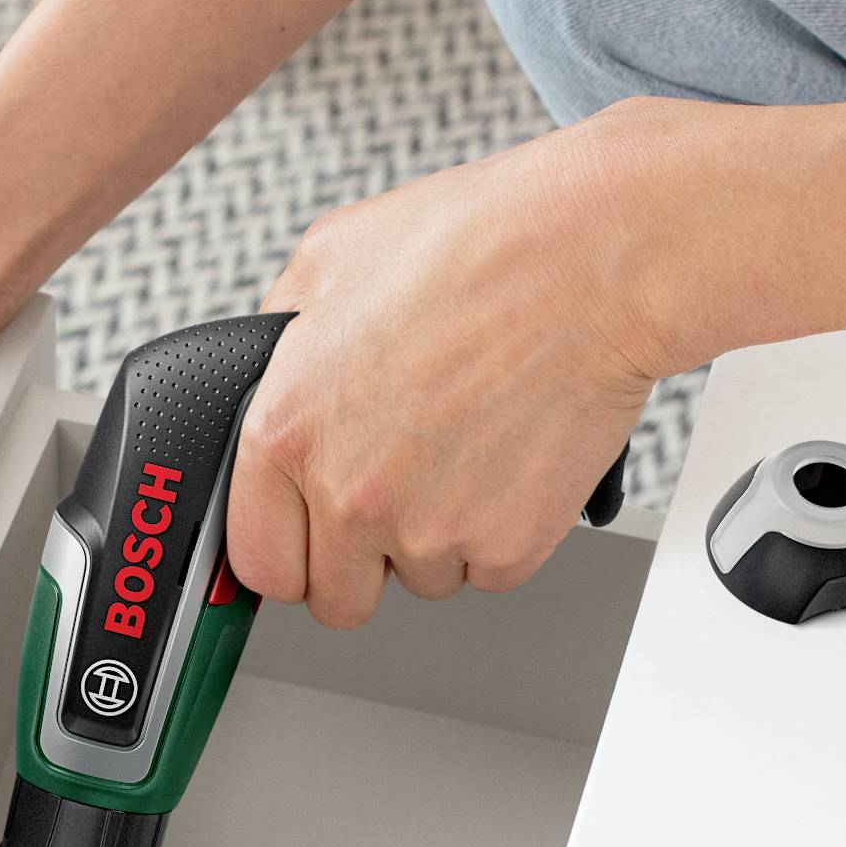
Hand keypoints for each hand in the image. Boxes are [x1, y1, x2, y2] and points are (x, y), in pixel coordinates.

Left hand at [228, 105, 687, 624]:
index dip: (287, 550)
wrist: (589, 262)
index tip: (307, 543)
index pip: (256, 560)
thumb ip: (283, 341)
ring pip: (422, 581)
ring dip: (439, 536)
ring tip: (468, 447)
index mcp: (285, 431)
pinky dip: (503, 532)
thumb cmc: (474, 247)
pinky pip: (491, 573)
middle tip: (396, 499)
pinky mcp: (508, 545)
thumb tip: (274, 373)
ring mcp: (430, 530)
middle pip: (336, 599)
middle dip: (361, 562)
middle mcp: (349, 494)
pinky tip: (510, 458)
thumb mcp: (330, 260)